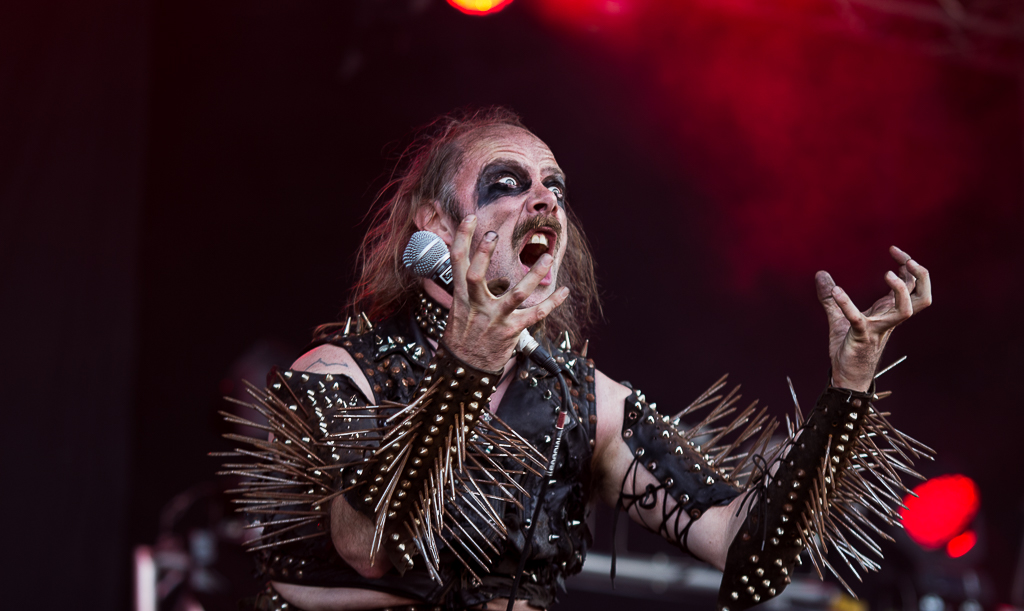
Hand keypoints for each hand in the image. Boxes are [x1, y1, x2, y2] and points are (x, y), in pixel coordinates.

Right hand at [441, 215, 569, 371]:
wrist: (464, 369)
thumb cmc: (463, 337)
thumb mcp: (458, 310)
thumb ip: (469, 289)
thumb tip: (483, 272)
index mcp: (462, 295)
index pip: (457, 261)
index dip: (462, 238)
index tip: (470, 218)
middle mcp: (476, 304)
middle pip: (477, 274)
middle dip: (484, 254)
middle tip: (494, 234)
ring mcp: (494, 318)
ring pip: (516, 293)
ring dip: (534, 275)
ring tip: (547, 257)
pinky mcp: (511, 331)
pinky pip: (535, 314)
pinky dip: (551, 303)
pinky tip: (563, 291)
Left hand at [815, 246, 931, 391]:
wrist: (846, 376)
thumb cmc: (849, 347)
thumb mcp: (839, 317)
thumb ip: (830, 297)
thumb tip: (820, 274)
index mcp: (889, 311)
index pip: (913, 285)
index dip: (909, 265)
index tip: (894, 249)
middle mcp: (890, 319)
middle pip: (923, 297)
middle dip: (921, 276)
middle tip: (906, 260)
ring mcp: (878, 329)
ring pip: (906, 309)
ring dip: (901, 290)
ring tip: (887, 273)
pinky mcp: (861, 337)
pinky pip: (858, 319)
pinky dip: (847, 304)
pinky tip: (836, 291)